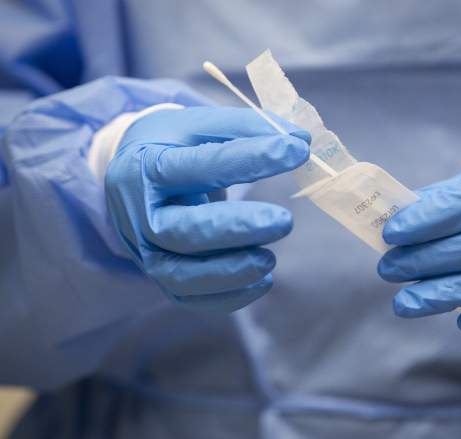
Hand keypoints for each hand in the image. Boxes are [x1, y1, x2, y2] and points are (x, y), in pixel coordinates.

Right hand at [106, 106, 309, 311]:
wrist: (131, 180)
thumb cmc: (173, 147)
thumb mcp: (199, 125)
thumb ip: (248, 128)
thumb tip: (302, 139)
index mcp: (146, 166)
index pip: (199, 166)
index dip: (250, 158)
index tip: (297, 150)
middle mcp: (139, 213)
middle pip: (182, 231)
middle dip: (236, 229)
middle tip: (284, 221)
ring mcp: (145, 251)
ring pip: (183, 275)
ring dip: (232, 272)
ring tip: (271, 259)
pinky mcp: (159, 276)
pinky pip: (192, 298)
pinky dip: (230, 296)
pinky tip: (263, 279)